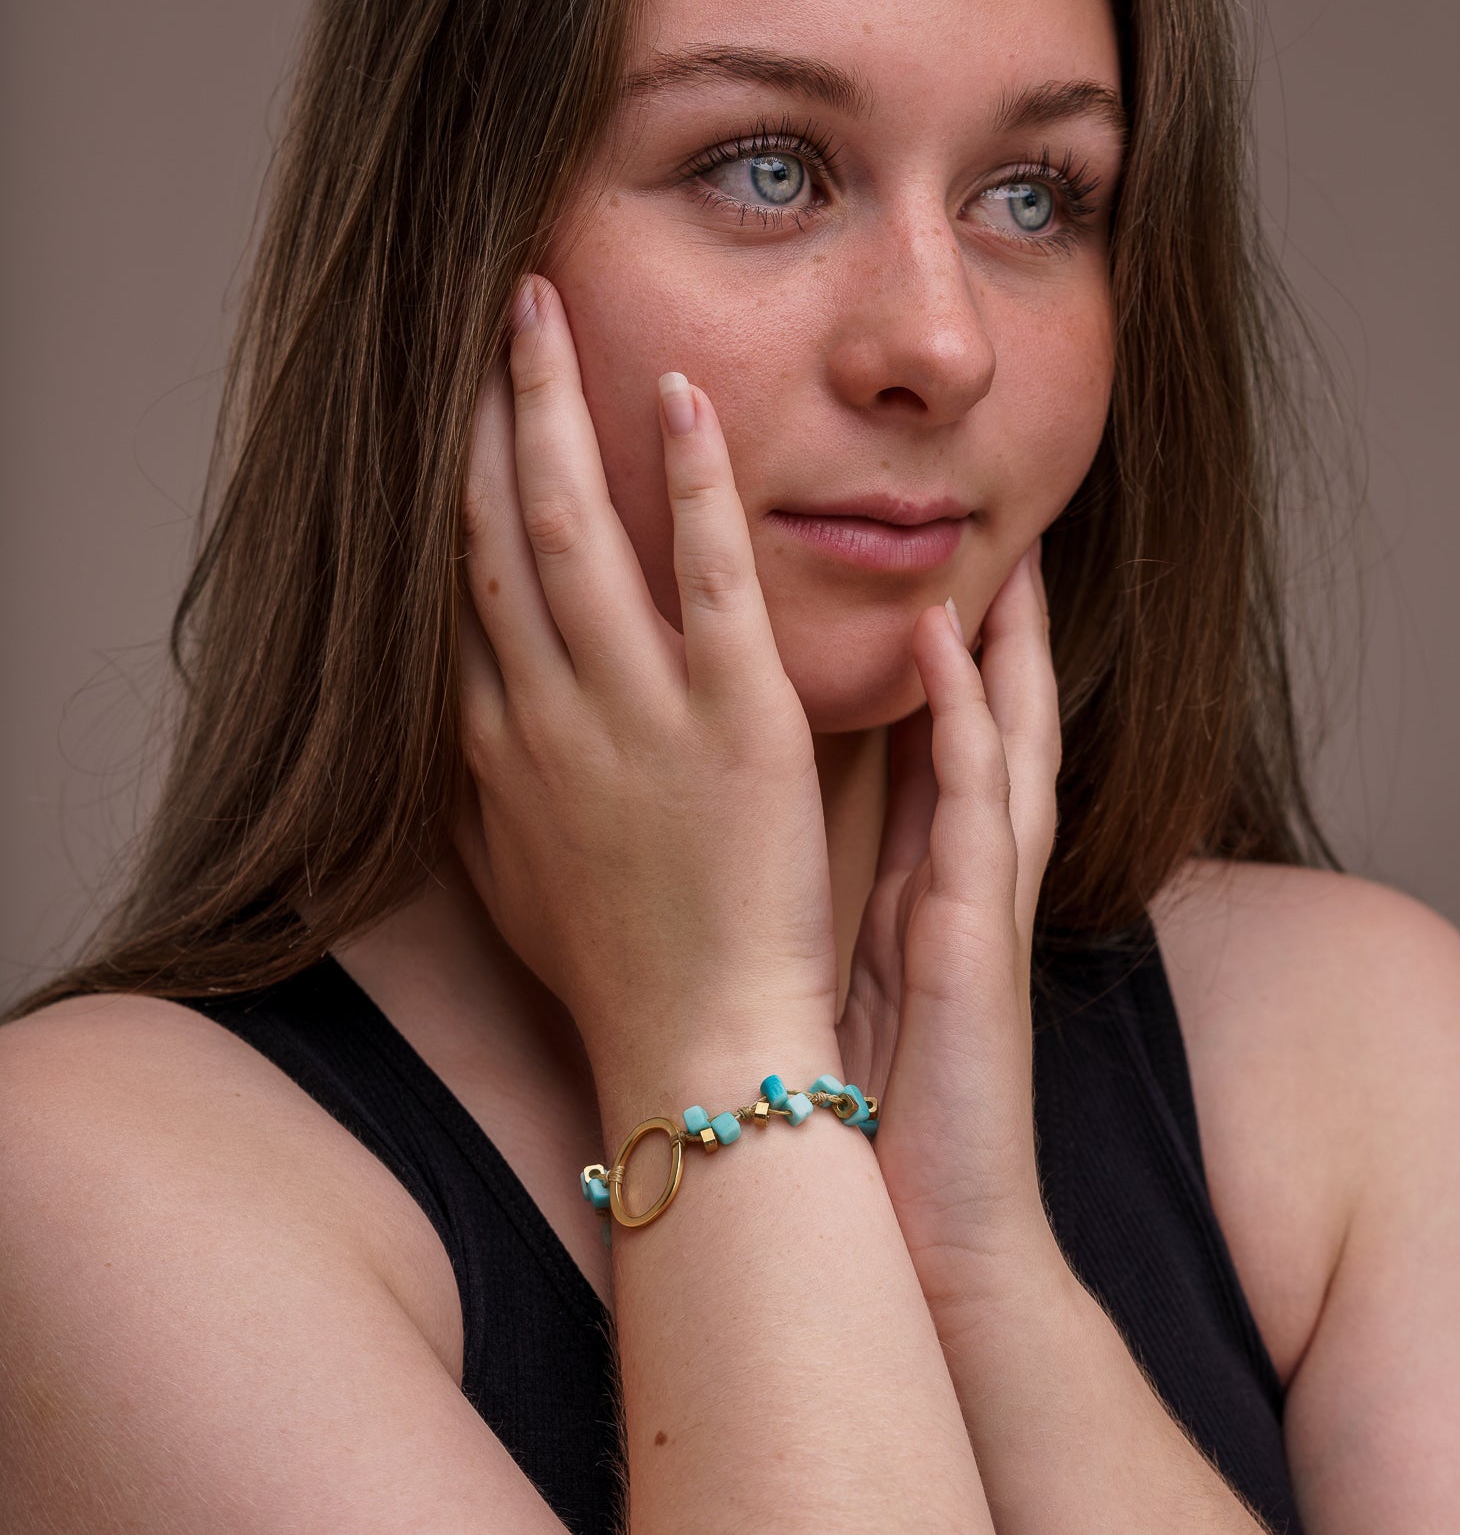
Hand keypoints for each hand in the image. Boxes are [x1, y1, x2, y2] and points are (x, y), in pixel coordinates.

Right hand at [453, 275, 840, 1084]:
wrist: (699, 1045)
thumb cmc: (616, 970)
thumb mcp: (515, 877)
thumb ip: (483, 790)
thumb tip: (459, 720)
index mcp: (497, 744)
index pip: (453, 583)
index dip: (442, 481)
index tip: (446, 408)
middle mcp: (543, 711)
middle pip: (490, 530)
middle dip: (482, 413)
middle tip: (487, 313)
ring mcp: (634, 710)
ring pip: (571, 529)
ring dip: (554, 409)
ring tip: (544, 309)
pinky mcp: (733, 719)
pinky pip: (702, 576)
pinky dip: (688, 481)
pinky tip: (682, 397)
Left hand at [835, 548, 1061, 1305]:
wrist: (911, 1226)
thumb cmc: (859, 1102)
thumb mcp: (837, 969)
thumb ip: (825, 890)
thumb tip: (753, 827)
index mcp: (925, 876)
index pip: (937, 738)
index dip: (938, 653)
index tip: (909, 566)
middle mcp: (963, 871)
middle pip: (987, 717)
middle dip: (994, 623)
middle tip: (989, 529)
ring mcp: (980, 895)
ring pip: (1001, 735)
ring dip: (998, 640)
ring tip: (986, 545)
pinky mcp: (973, 930)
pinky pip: (975, 800)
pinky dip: (964, 716)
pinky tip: (940, 645)